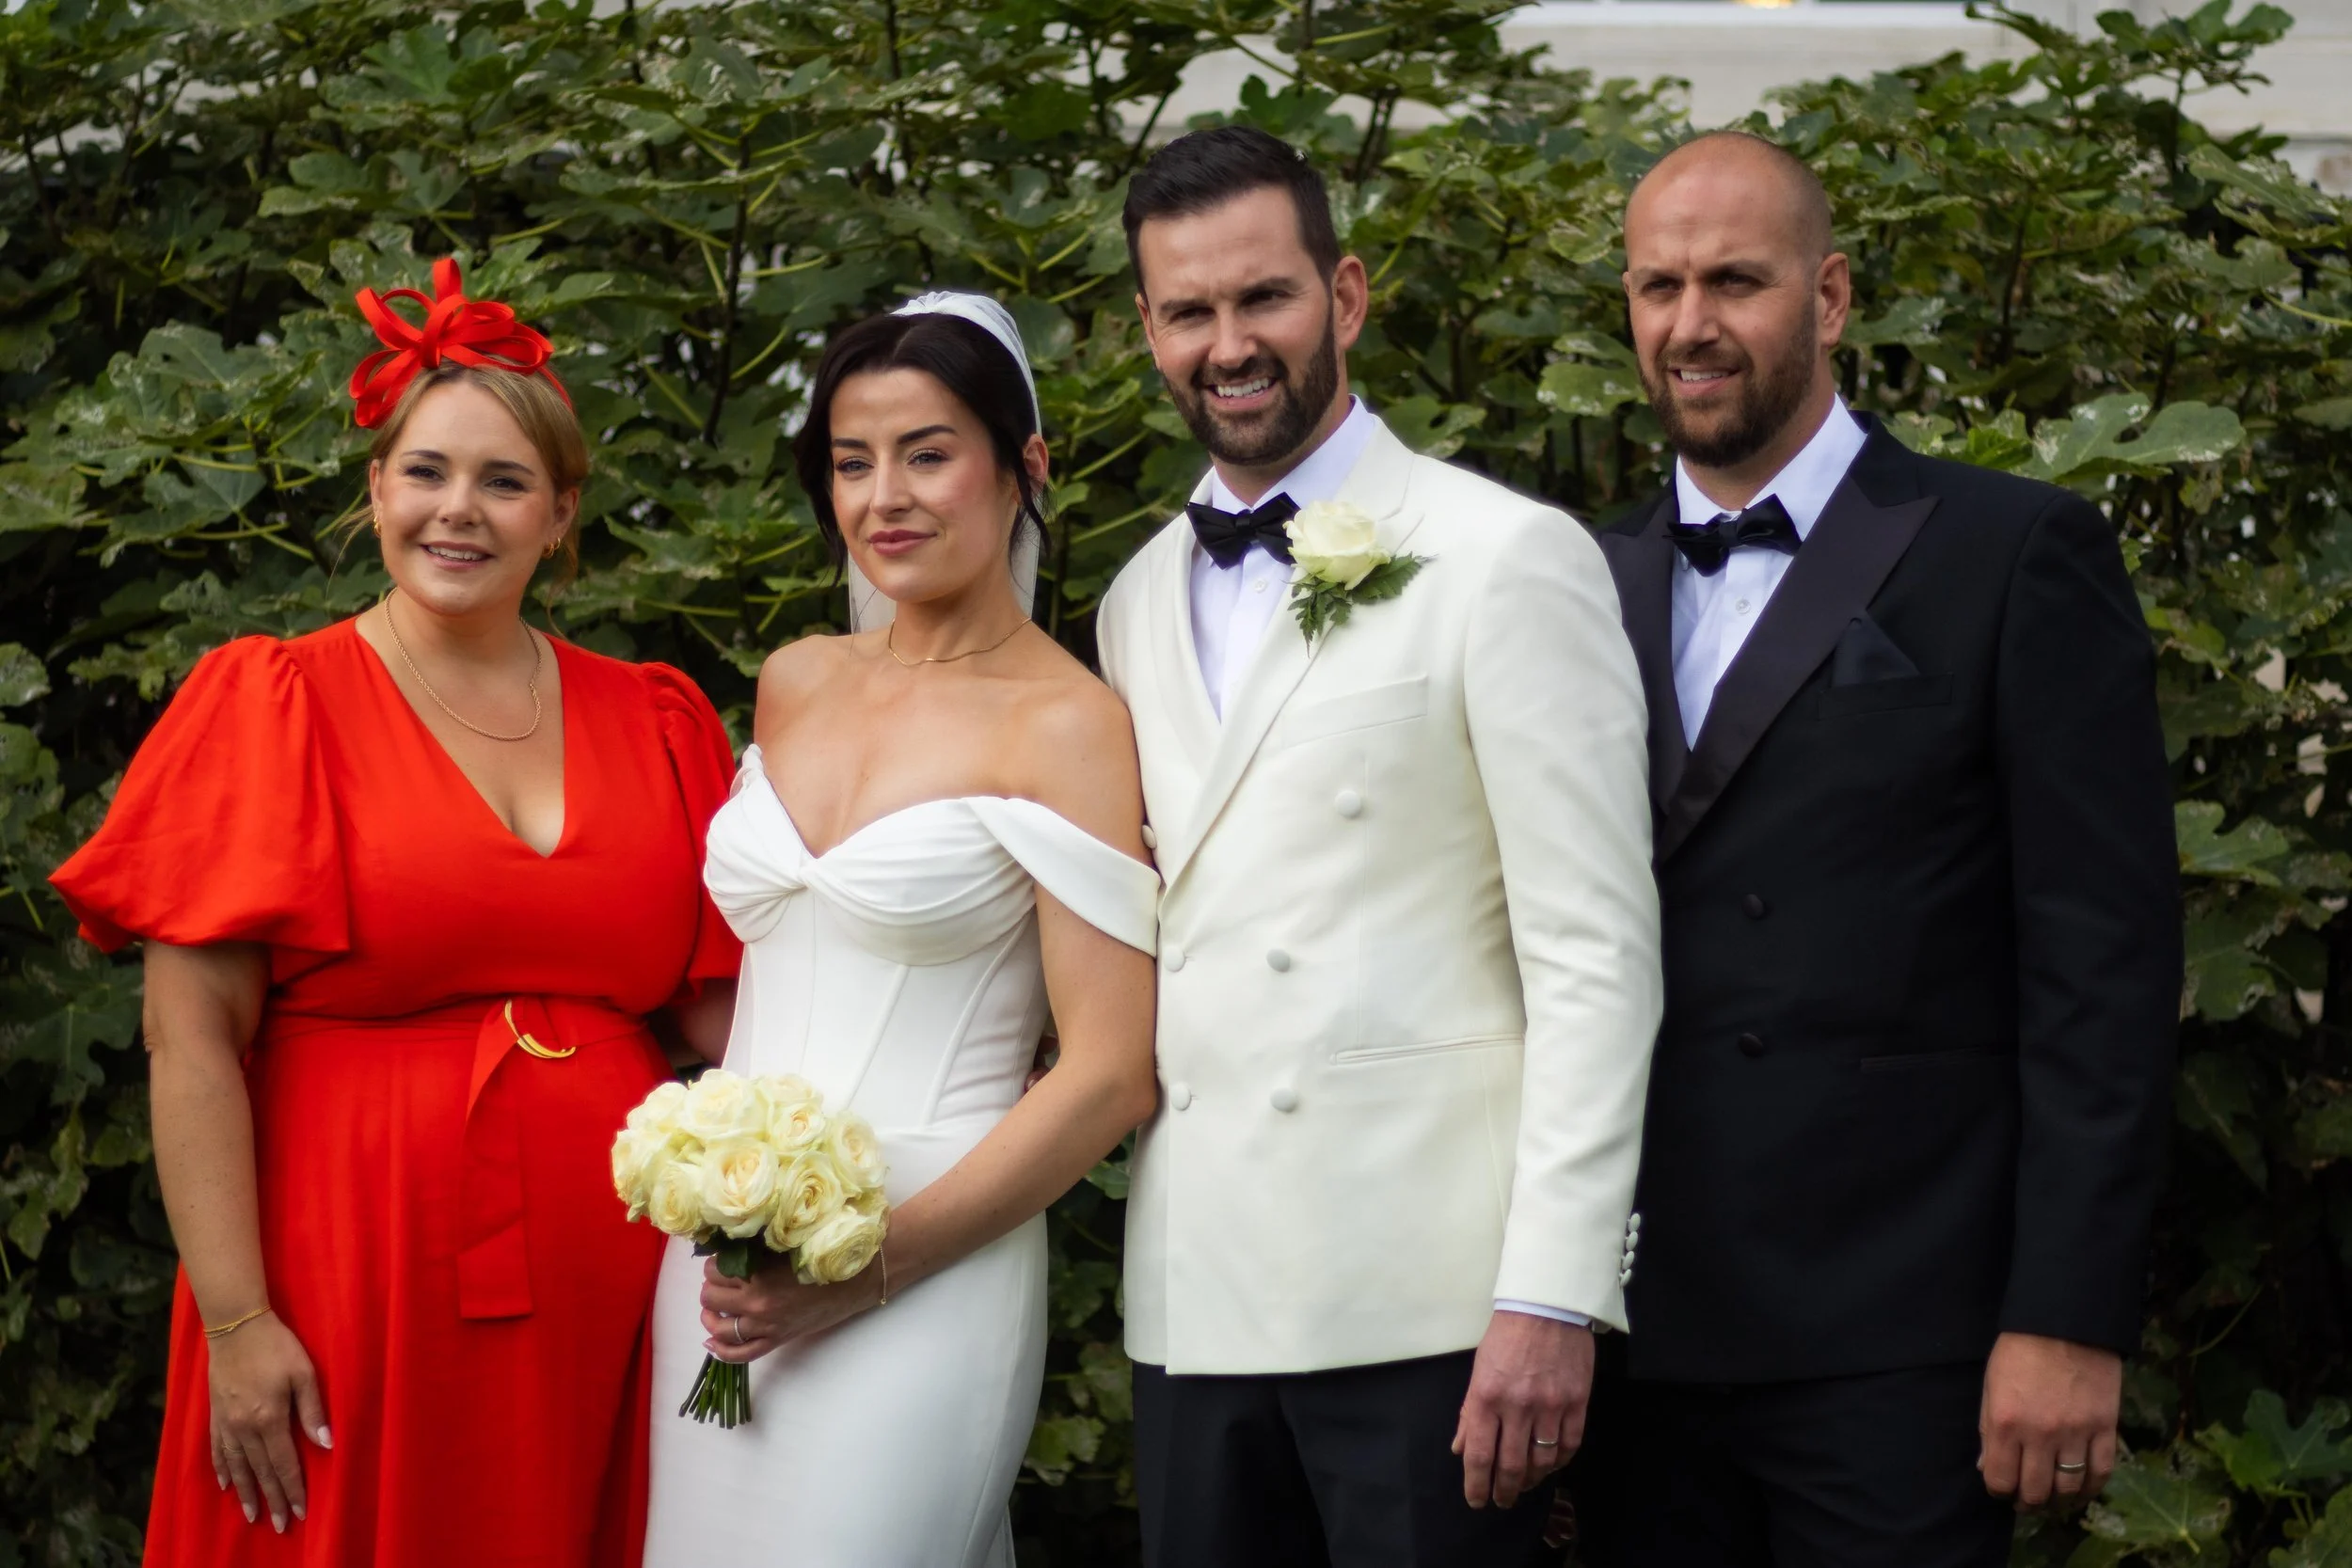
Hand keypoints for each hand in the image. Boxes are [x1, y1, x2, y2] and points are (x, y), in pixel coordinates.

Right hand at [206, 1311, 329, 1532]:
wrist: (236, 1326)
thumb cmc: (276, 1346)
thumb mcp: (304, 1372)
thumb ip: (313, 1410)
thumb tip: (326, 1445)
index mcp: (269, 1419)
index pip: (283, 1464)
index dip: (293, 1489)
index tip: (299, 1513)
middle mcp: (244, 1428)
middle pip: (260, 1472)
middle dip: (272, 1499)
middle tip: (280, 1525)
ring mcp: (226, 1423)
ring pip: (237, 1467)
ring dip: (246, 1492)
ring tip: (252, 1515)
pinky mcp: (215, 1414)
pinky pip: (217, 1450)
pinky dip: (223, 1469)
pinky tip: (225, 1483)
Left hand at [699, 1253, 882, 1362]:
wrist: (855, 1280)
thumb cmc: (823, 1255)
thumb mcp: (785, 1246)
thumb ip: (756, 1249)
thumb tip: (726, 1247)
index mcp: (758, 1274)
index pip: (714, 1269)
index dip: (714, 1262)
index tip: (722, 1259)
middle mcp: (756, 1302)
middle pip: (710, 1295)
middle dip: (711, 1285)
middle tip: (721, 1279)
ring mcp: (765, 1325)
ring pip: (718, 1325)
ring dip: (709, 1314)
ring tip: (714, 1306)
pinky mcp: (776, 1340)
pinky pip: (740, 1354)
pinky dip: (721, 1351)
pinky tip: (711, 1341)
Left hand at [1452, 1311, 1594, 1508]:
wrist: (1547, 1306)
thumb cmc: (1507, 1336)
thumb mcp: (1479, 1370)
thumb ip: (1469, 1412)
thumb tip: (1460, 1448)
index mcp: (1486, 1396)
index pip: (1479, 1455)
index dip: (1476, 1485)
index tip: (1476, 1499)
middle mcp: (1517, 1405)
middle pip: (1510, 1465)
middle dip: (1504, 1490)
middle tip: (1501, 1501)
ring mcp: (1550, 1405)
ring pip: (1542, 1461)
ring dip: (1531, 1480)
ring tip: (1524, 1485)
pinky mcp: (1577, 1402)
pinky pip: (1569, 1444)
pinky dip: (1559, 1462)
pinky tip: (1550, 1466)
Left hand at [1979, 1331, 2122, 1508]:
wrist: (2065, 1322)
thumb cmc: (2019, 1350)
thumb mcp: (1991, 1385)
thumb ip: (1986, 1429)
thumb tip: (1984, 1467)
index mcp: (2004, 1423)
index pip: (1999, 1479)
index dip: (1999, 1490)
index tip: (2002, 1488)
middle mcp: (2039, 1435)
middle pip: (2035, 1491)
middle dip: (2028, 1502)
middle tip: (2027, 1500)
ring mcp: (2075, 1433)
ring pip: (2069, 1489)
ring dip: (2059, 1500)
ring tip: (2053, 1498)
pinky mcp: (2105, 1429)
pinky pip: (2102, 1472)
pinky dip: (2092, 1488)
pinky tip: (2082, 1489)